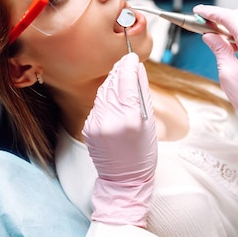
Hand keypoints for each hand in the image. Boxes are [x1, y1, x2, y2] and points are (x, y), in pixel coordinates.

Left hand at [82, 53, 156, 226]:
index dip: (129, 66)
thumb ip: (142, 94)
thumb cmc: (142, 154)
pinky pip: (97, 106)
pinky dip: (106, 98)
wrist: (124, 180)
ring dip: (112, 83)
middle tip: (126, 62)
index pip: (127, 82)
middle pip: (113, 85)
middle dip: (119, 72)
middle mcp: (110, 120)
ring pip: (103, 93)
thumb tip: (138, 70)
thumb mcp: (149, 124)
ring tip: (121, 76)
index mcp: (130, 119)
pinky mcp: (87, 128)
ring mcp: (96, 124)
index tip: (131, 57)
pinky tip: (113, 98)